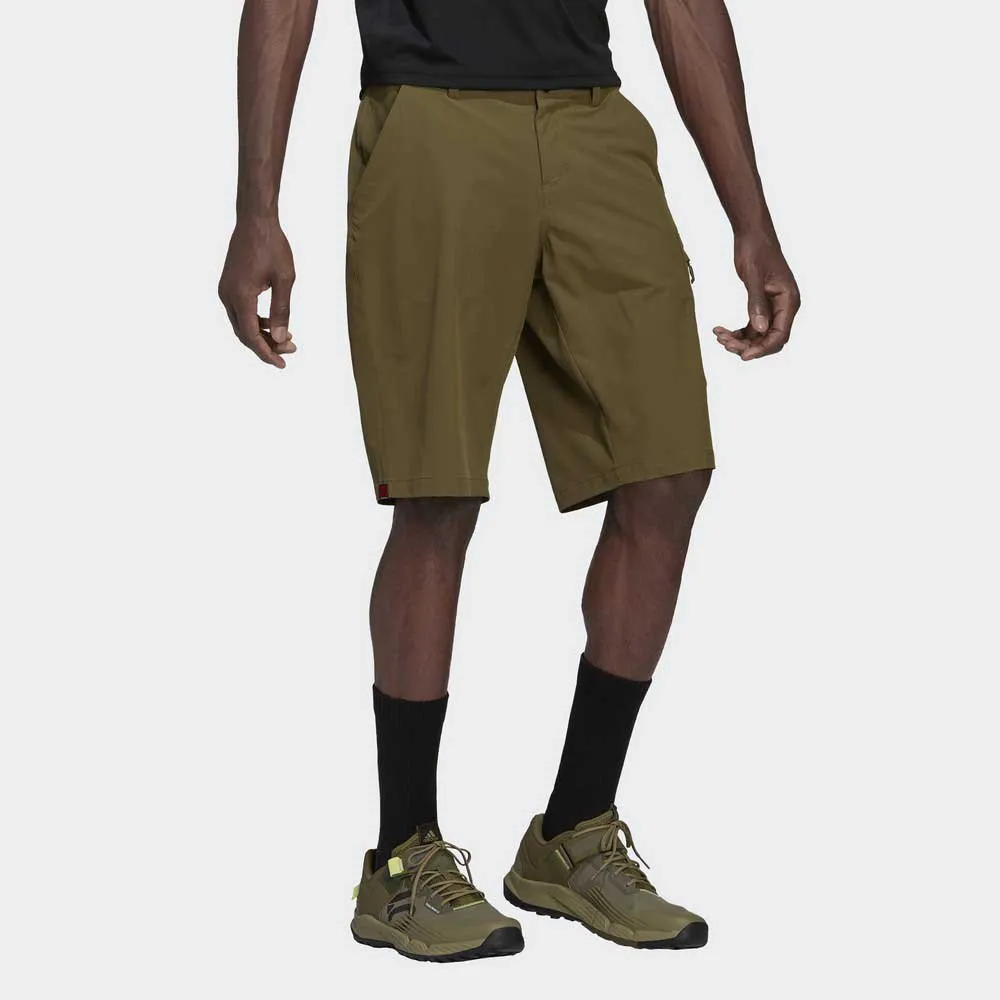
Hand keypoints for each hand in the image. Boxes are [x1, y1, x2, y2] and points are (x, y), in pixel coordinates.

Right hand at [218, 216, 297, 367]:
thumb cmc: (273, 246)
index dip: (266, 353)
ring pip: (242, 324)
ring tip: (287, 339)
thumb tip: (282, 338)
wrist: (255, 221)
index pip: (251, 336)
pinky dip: (256, 322)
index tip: (282, 364)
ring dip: (262, 335)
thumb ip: (282, 310)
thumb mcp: (284, 279)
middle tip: (291, 350)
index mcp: (240, 296)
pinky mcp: (228, 286)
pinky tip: (274, 323)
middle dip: (267, 346)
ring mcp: (225, 291)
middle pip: (245, 334)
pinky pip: (240, 312)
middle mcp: (227, 296)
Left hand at [714, 233, 799, 360]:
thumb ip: (756, 303)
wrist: (752, 234)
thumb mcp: (754, 276)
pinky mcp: (762, 305)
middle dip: (748, 346)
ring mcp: (774, 307)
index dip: (762, 349)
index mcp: (789, 301)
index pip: (780, 335)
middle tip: (724, 343)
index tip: (743, 356)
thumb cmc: (756, 250)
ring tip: (719, 336)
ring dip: (739, 340)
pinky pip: (752, 327)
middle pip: (769, 339)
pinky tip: (720, 330)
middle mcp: (784, 307)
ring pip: (759, 336)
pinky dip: (737, 332)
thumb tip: (760, 330)